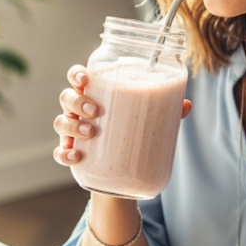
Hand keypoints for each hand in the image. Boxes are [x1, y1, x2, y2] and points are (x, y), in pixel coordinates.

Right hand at [52, 64, 192, 166]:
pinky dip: (64, 154)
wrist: (121, 170)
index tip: (86, 79)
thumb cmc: (131, 131)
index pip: (78, 77)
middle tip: (95, 111)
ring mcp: (72, 133)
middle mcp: (79, 111)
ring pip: (60, 123)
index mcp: (95, 94)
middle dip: (77, 101)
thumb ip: (164, 110)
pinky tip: (76, 157)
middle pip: (66, 98)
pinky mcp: (72, 154)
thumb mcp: (147, 119)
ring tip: (90, 132)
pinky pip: (59, 153)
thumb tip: (186, 104)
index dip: (77, 74)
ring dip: (71, 126)